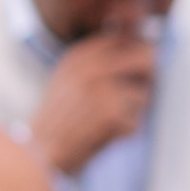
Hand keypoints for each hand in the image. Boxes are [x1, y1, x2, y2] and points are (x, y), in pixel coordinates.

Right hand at [29, 32, 156, 177]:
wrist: (40, 150)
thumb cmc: (60, 117)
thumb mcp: (71, 77)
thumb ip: (101, 60)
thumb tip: (146, 47)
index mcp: (81, 55)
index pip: (127, 40)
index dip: (139, 55)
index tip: (135, 72)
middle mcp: (91, 68)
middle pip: (147, 57)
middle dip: (149, 77)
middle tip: (138, 94)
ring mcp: (101, 91)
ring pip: (145, 94)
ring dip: (134, 112)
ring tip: (107, 120)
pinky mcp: (111, 115)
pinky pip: (138, 121)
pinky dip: (126, 132)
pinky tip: (103, 135)